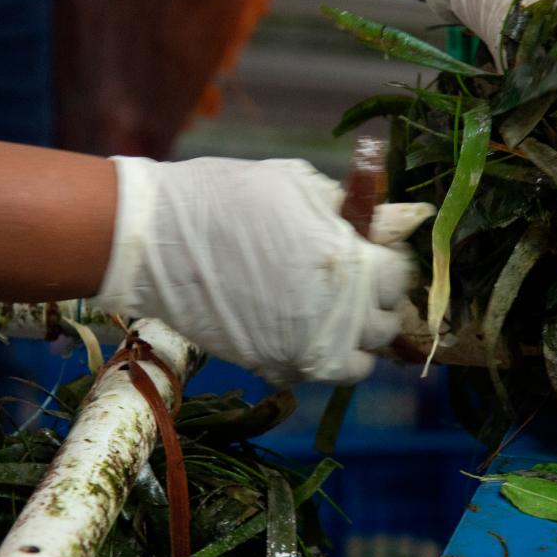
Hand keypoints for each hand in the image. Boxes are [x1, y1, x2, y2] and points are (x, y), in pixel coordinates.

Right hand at [95, 155, 433, 384]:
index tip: (374, 253)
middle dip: (376, 301)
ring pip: (359, 362)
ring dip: (356, 339)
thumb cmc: (227, 197)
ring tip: (335, 314)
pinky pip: (318, 373)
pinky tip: (301, 327)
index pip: (399, 277)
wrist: (158, 239)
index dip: (389, 261)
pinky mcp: (271, 366)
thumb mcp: (297, 183)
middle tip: (355, 282)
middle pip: (385, 323)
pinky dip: (319, 356)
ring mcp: (302, 348)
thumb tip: (383, 221)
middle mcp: (335, 315)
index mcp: (349, 264)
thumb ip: (346, 208)